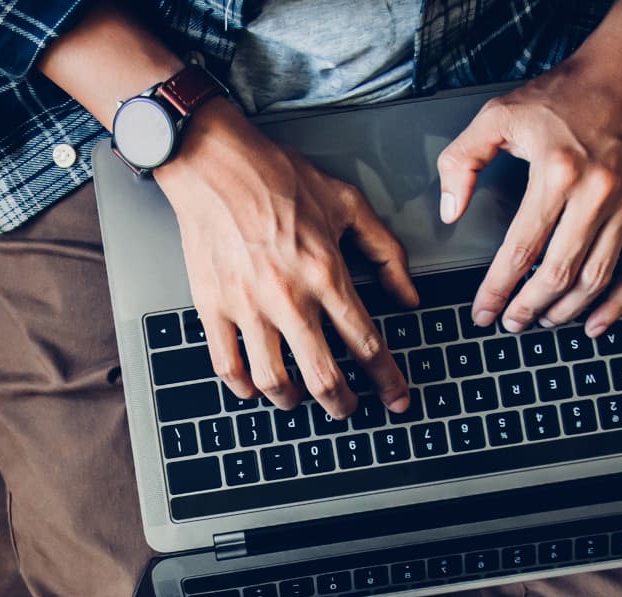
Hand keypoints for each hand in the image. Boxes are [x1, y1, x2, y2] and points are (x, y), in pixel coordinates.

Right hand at [156, 102, 418, 419]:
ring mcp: (247, 306)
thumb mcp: (348, 204)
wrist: (215, 163)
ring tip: (300, 400)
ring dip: (292, 400)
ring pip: (274, 380)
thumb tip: (409, 296)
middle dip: (342, 403)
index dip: (387, 379)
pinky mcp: (213, 307)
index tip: (396, 398)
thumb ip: (385, 252)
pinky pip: (227, 365)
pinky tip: (254, 389)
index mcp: (326, 273)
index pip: (366, 343)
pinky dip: (243, 387)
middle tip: (348, 409)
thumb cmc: (277, 177)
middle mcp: (289, 297)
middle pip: (323, 376)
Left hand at [438, 51, 621, 338]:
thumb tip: (449, 210)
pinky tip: (594, 323)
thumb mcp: (498, 115)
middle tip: (511, 324)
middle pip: (558, 274)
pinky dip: (616, 305)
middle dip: (529, 308)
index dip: (498, 290)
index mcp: (556, 172)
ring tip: (542, 321)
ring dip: (566, 311)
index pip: (520, 250)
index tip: (483, 312)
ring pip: (595, 280)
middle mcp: (596, 193)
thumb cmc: (565, 93)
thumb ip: (462, 161)